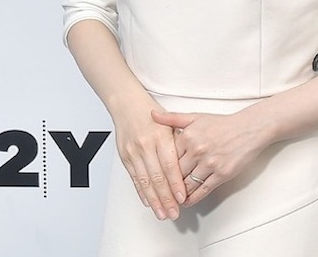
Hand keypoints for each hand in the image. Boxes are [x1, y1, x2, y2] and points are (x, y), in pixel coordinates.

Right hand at [112, 97, 186, 219]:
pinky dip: (141, 192)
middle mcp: (146, 145)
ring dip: (154, 200)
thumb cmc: (151, 113)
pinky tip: (148, 202)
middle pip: (157, 177)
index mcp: (161, 136)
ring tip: (162, 213)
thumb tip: (192, 166)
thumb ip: (180, 143)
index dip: (175, 184)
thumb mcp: (170, 123)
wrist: (127, 104)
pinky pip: (134, 178)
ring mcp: (134, 152)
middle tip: (174, 212)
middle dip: (166, 198)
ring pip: (145, 181)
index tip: (182, 198)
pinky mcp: (125, 156)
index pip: (170, 165)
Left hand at [151, 109, 270, 205]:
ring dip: (178, 194)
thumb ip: (172, 118)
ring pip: (188, 184)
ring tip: (171, 200)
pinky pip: (203, 190)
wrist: (248, 129)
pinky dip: (193, 198)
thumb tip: (152, 115)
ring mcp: (210, 163)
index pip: (167, 157)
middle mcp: (197, 150)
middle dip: (167, 184)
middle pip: (176, 173)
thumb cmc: (222, 124)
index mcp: (188, 136)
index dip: (160, 168)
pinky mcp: (222, 174)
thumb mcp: (195, 117)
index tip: (154, 175)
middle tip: (159, 193)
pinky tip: (187, 201)